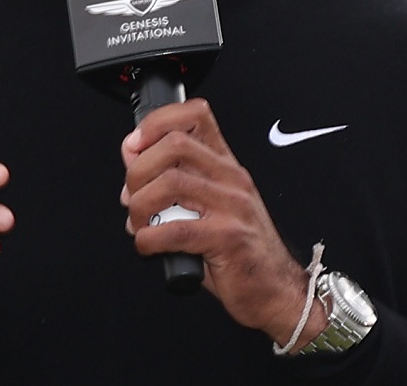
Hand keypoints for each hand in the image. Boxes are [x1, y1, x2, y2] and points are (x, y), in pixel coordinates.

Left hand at [121, 99, 324, 347]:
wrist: (275, 290)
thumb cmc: (239, 253)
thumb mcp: (207, 209)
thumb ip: (171, 184)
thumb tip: (131, 165)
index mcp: (226, 166)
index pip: (195, 115)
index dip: (157, 122)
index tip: (135, 144)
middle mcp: (232, 179)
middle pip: (175, 145)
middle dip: (138, 169)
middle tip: (131, 195)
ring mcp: (233, 206)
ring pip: (171, 182)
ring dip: (139, 205)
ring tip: (139, 223)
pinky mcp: (228, 238)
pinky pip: (174, 230)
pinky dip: (147, 239)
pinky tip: (149, 246)